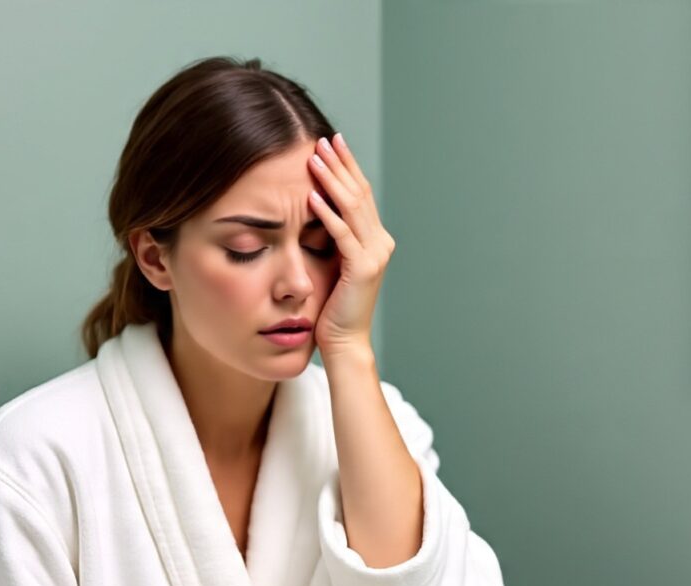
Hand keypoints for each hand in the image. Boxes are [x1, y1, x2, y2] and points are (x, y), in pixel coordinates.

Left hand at [307, 133, 395, 359]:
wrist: (345, 341)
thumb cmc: (333, 307)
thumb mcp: (334, 264)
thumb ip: (332, 238)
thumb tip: (314, 208)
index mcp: (375, 240)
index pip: (361, 194)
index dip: (346, 166)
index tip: (330, 142)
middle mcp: (380, 243)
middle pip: (359, 193)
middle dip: (340, 164)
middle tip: (320, 139)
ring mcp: (374, 255)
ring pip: (352, 207)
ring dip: (332, 179)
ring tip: (313, 158)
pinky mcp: (362, 268)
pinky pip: (342, 233)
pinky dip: (326, 213)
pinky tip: (311, 195)